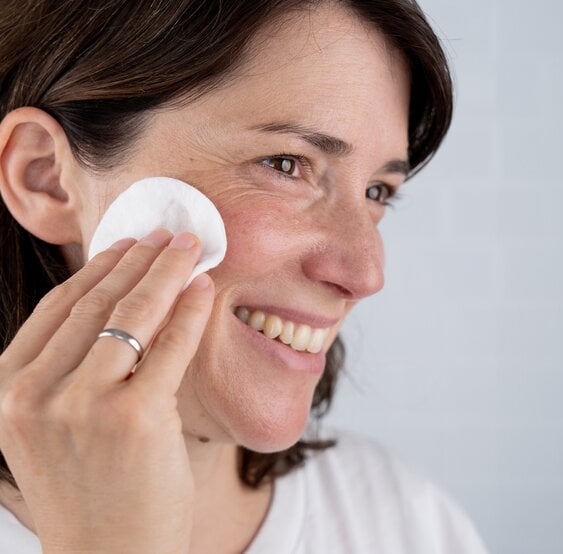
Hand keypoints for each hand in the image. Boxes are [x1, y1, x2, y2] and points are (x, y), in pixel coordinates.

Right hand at [0, 228, 214, 553]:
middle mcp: (33, 395)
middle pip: (95, 304)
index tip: (128, 243)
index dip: (98, 268)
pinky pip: (168, 346)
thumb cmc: (92, 490)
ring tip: (190, 249)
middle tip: (168, 234)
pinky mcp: (133, 418)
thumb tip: (120, 300)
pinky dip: (189, 311)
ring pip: (131, 316)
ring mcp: (81, 406)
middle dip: (137, 260)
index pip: (58, 309)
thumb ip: (71, 369)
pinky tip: (205, 289)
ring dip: (166, 272)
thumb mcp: (57, 425)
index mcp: (8, 391)